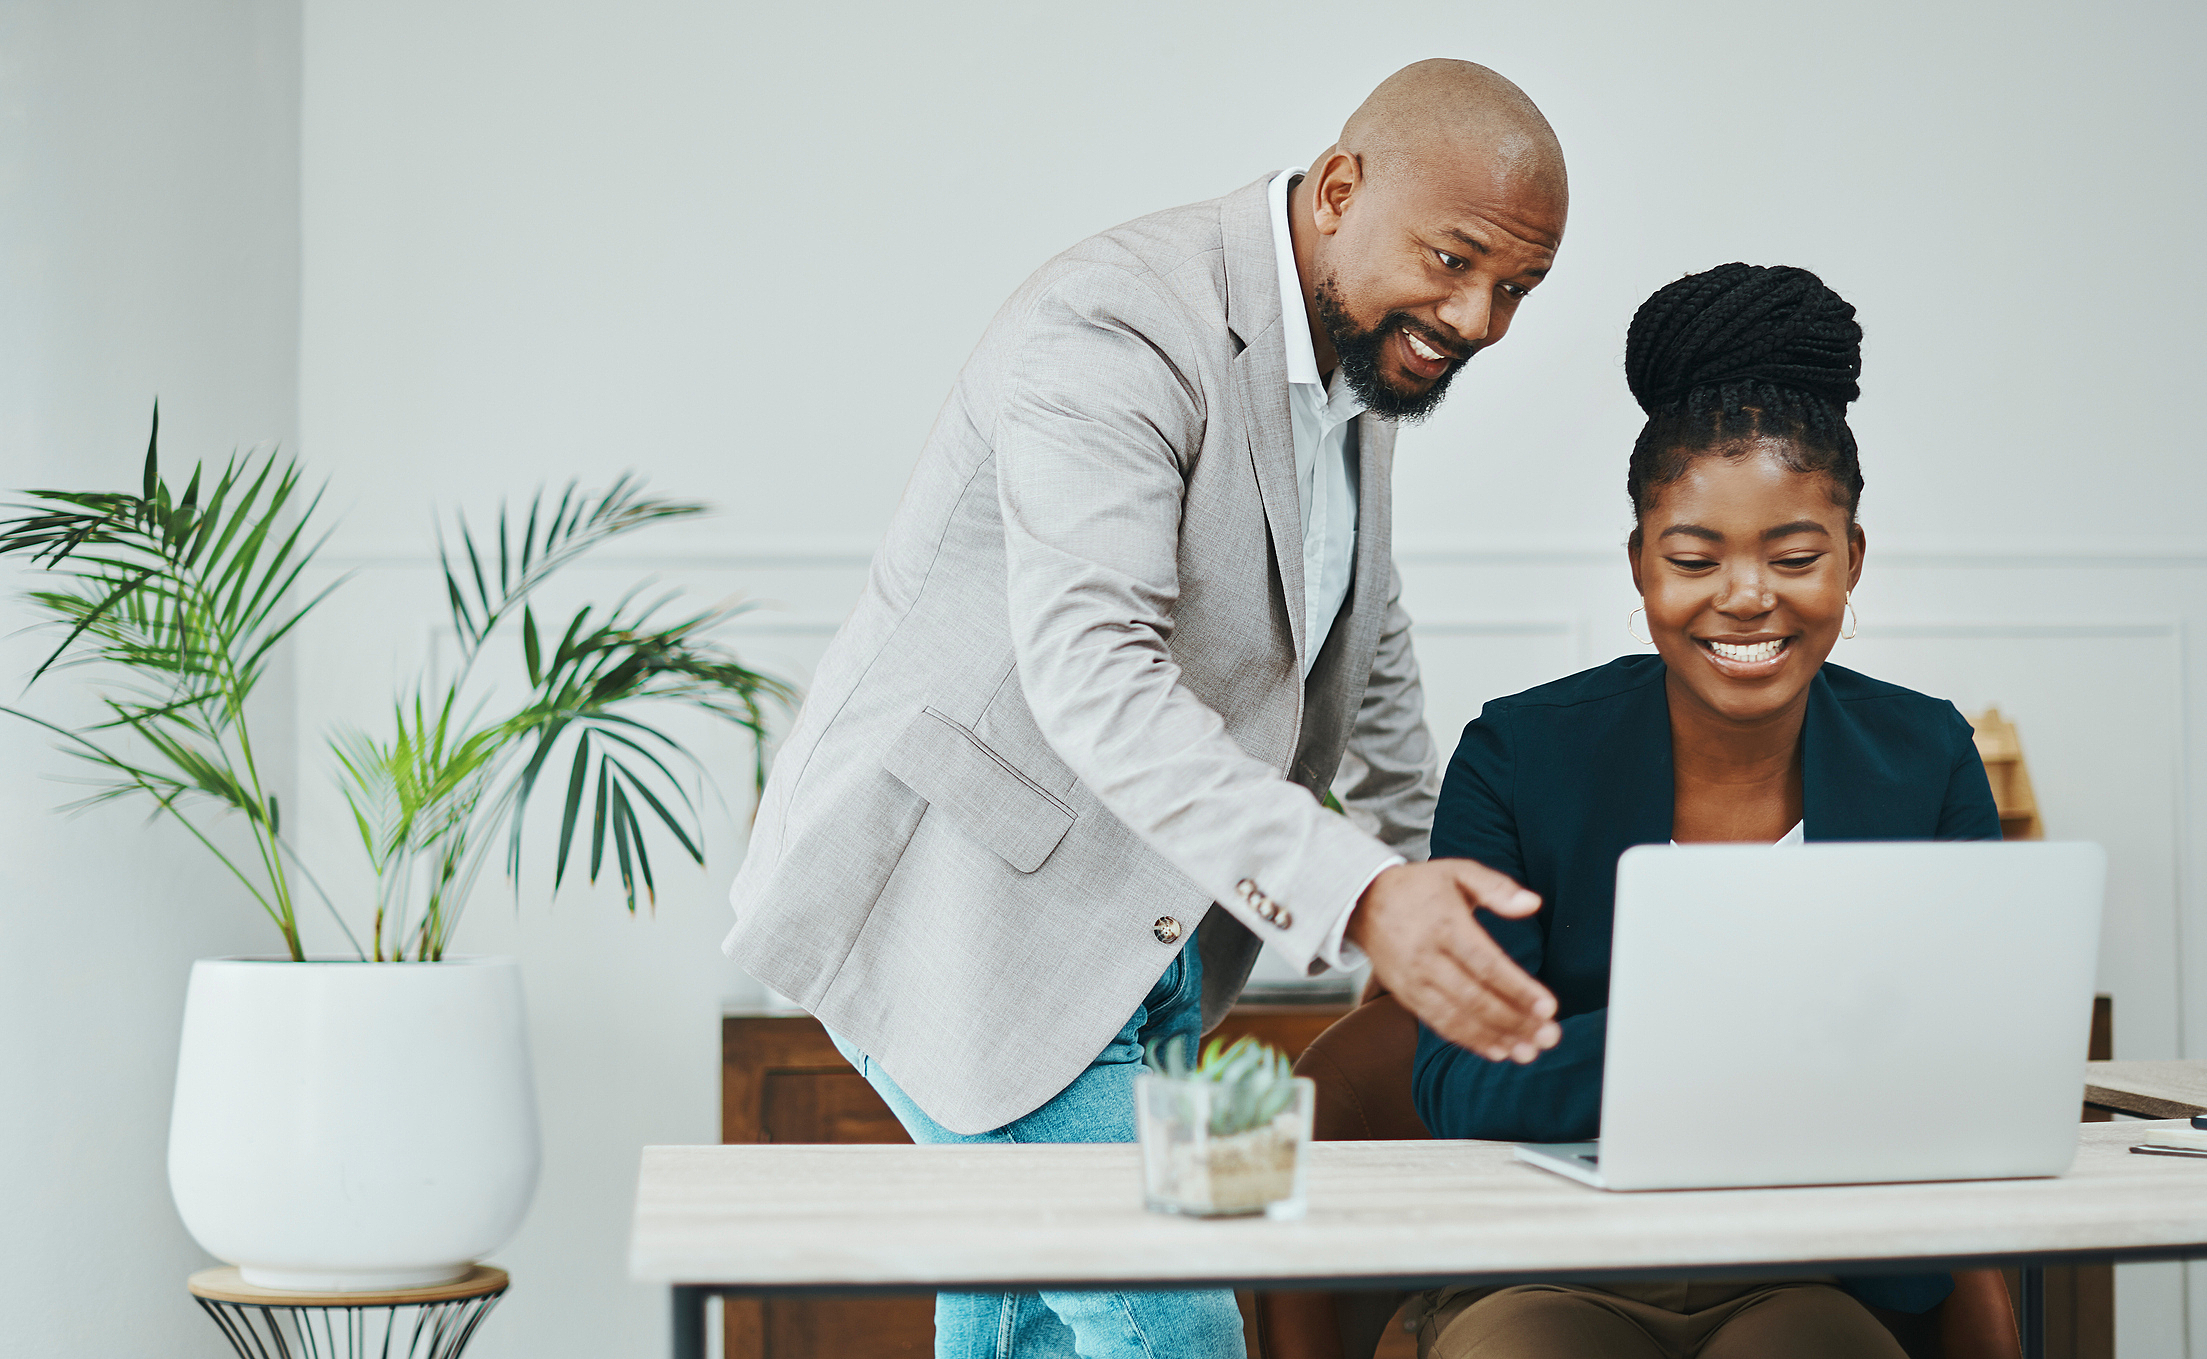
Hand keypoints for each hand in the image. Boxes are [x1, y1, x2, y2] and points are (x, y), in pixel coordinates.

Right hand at [1346, 859, 1558, 1062]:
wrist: (1363, 901)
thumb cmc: (1419, 887)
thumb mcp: (1458, 872)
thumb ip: (1497, 887)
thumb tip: (1533, 904)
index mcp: (1444, 924)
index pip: (1486, 964)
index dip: (1517, 989)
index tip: (1548, 1007)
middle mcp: (1426, 957)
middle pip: (1475, 998)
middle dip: (1515, 1022)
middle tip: (1549, 1037)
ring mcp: (1413, 980)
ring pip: (1458, 1018)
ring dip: (1496, 1039)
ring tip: (1529, 1052)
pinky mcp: (1406, 996)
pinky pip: (1440, 1024)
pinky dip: (1469, 1041)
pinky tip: (1498, 1050)